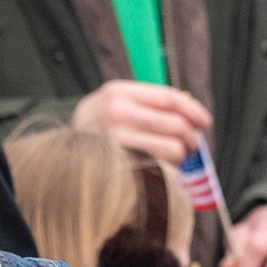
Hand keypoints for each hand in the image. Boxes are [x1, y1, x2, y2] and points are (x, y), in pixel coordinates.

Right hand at [71, 80, 212, 164]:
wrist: (62, 155)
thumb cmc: (94, 129)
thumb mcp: (113, 104)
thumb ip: (146, 103)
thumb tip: (190, 111)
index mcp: (117, 93)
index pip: (169, 98)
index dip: (194, 110)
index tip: (204, 121)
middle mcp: (116, 114)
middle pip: (176, 125)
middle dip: (191, 138)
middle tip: (192, 146)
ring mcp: (117, 142)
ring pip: (173, 150)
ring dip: (179, 157)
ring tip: (172, 159)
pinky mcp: (122, 167)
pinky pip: (162, 171)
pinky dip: (168, 173)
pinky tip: (161, 171)